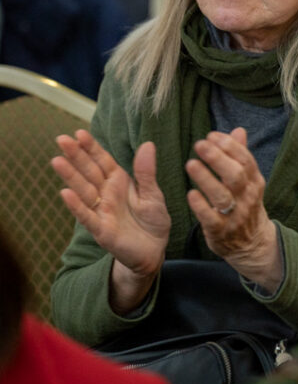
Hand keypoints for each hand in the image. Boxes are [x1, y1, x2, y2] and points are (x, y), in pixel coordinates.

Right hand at [52, 130, 170, 311]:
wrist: (154, 250)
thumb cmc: (152, 220)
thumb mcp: (154, 193)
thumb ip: (146, 172)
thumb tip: (148, 144)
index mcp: (119, 182)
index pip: (103, 161)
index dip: (91, 148)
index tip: (79, 133)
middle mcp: (106, 194)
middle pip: (89, 172)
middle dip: (76, 156)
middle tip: (61, 139)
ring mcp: (101, 211)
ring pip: (84, 190)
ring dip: (71, 176)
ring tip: (57, 160)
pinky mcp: (101, 230)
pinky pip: (87, 216)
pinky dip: (77, 205)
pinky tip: (65, 193)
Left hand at [185, 128, 283, 291]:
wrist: (252, 244)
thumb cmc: (245, 206)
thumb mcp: (248, 182)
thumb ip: (241, 156)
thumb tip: (238, 130)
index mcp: (254, 182)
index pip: (245, 159)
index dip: (229, 146)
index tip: (211, 135)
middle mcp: (247, 197)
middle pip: (236, 174)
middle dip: (218, 158)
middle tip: (199, 144)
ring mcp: (235, 215)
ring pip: (223, 195)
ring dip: (206, 179)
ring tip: (190, 164)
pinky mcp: (221, 231)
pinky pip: (211, 218)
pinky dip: (201, 206)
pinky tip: (190, 194)